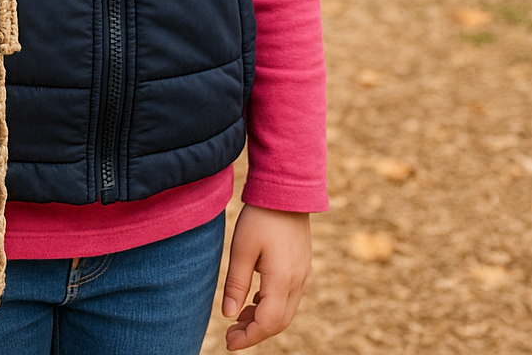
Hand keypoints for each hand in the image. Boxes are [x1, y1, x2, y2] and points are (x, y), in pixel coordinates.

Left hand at [221, 205, 312, 349]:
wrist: (286, 191)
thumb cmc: (261, 217)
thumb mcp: (242, 248)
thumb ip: (236, 283)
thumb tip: (228, 315)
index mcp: (283, 280)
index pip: (268, 323)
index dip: (248, 337)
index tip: (228, 343)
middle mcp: (298, 281)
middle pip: (279, 322)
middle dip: (255, 332)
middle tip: (231, 334)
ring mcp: (304, 274)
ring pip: (286, 311)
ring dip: (263, 319)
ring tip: (238, 318)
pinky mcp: (303, 265)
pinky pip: (290, 297)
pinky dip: (272, 305)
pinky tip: (255, 300)